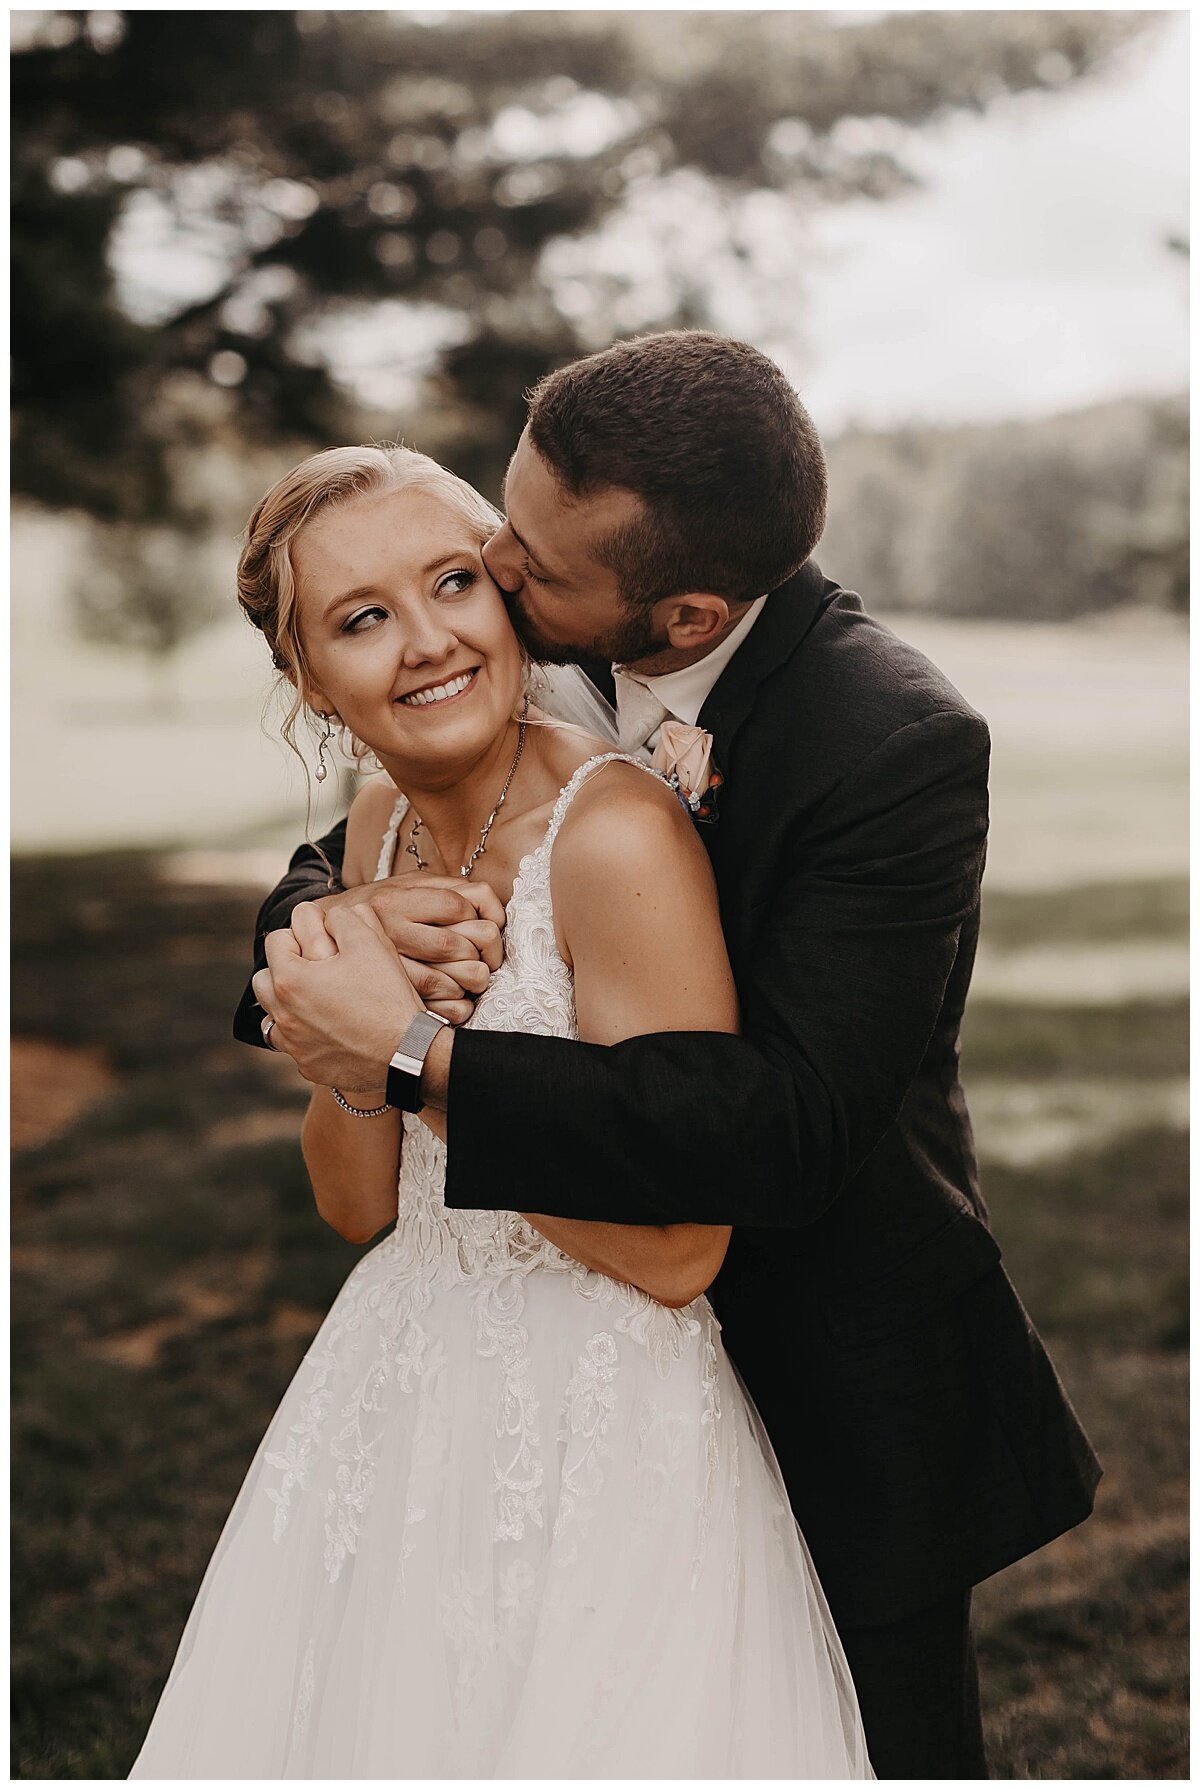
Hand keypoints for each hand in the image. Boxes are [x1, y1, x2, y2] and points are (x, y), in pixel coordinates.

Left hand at [254, 900, 426, 1089]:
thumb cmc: (388, 997)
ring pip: (273, 1015)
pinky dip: (305, 1034)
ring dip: (288, 1003)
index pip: (276, 940)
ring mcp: (294, 1045)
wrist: (407, 1053)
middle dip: (286, 967)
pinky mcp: (309, 1066)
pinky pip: (295, 1045)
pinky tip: (331, 1028)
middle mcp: (283, 1015)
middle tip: (318, 967)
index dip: (301, 932)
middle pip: (264, 979)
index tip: (325, 937)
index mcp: (290, 980)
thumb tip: (331, 914)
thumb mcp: (371, 943)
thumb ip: (344, 918)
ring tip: (318, 998)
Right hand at [313, 874, 503, 1024]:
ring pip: (449, 982)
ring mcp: (382, 969)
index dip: (480, 917)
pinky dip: (459, 1007)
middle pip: (456, 945)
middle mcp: (385, 932)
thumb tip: (493, 913)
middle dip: (482, 954)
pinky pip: (441, 1009)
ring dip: (471, 982)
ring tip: (472, 979)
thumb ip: (448, 890)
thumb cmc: (376, 908)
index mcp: (393, 899)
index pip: (456, 906)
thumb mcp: (406, 886)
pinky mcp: (386, 1000)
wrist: (319, 934)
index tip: (483, 926)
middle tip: (486, 959)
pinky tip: (457, 999)